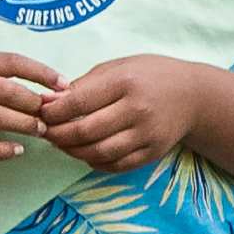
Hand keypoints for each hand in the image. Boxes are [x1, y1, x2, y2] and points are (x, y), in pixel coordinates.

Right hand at [0, 49, 63, 172]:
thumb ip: (3, 81)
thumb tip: (50, 94)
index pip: (11, 62)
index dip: (42, 73)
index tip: (63, 85)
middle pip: (7, 91)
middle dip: (34, 103)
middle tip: (49, 114)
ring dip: (24, 125)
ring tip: (39, 130)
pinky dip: (3, 150)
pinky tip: (17, 150)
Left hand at [32, 54, 214, 171]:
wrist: (194, 95)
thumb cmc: (148, 76)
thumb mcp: (117, 67)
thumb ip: (83, 85)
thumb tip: (48, 101)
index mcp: (125, 82)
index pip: (78, 102)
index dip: (51, 111)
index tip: (39, 112)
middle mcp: (138, 110)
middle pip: (84, 131)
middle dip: (56, 134)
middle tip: (43, 131)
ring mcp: (147, 135)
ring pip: (97, 152)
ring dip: (71, 151)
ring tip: (60, 142)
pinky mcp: (153, 153)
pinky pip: (115, 165)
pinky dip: (93, 162)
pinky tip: (84, 151)